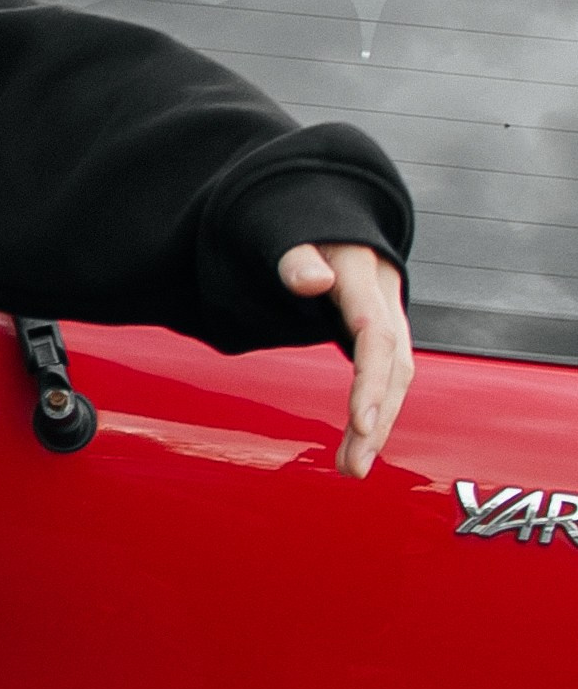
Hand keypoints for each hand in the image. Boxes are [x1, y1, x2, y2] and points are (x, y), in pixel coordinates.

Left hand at [277, 243, 410, 478]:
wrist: (329, 219)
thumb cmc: (302, 228)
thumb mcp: (292, 234)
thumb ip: (297, 258)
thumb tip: (313, 280)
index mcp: (366, 277)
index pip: (376, 336)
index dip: (371, 382)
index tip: (359, 425)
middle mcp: (387, 301)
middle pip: (395, 367)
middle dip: (378, 419)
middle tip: (354, 466)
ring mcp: (389, 319)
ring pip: (396, 378)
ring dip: (378, 426)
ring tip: (353, 469)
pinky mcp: (381, 336)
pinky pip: (386, 378)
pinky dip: (375, 412)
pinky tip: (359, 445)